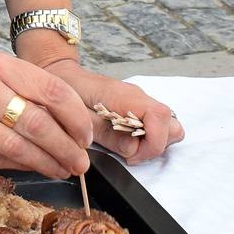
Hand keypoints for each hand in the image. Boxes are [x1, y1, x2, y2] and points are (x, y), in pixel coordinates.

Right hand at [0, 48, 97, 178]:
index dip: (76, 118)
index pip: (51, 91)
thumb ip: (20, 87)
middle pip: (38, 124)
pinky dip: (17, 166)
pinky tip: (30, 167)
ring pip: (16, 148)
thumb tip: (64, 123)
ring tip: (61, 169)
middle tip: (81, 162)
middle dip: (67, 149)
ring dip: (46, 164)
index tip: (86, 135)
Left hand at [42, 59, 183, 162]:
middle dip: (155, 146)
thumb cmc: (68, 93)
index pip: (161, 117)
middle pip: (171, 125)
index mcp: (126, 96)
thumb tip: (133, 149)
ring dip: (152, 143)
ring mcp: (141, 102)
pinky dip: (146, 138)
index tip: (132, 156)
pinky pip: (155, 126)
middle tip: (129, 153)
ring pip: (167, 128)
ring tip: (126, 145)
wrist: (62, 76)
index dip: (153, 143)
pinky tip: (124, 138)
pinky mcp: (138, 108)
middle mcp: (139, 97)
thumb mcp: (80, 118)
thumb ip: (107, 135)